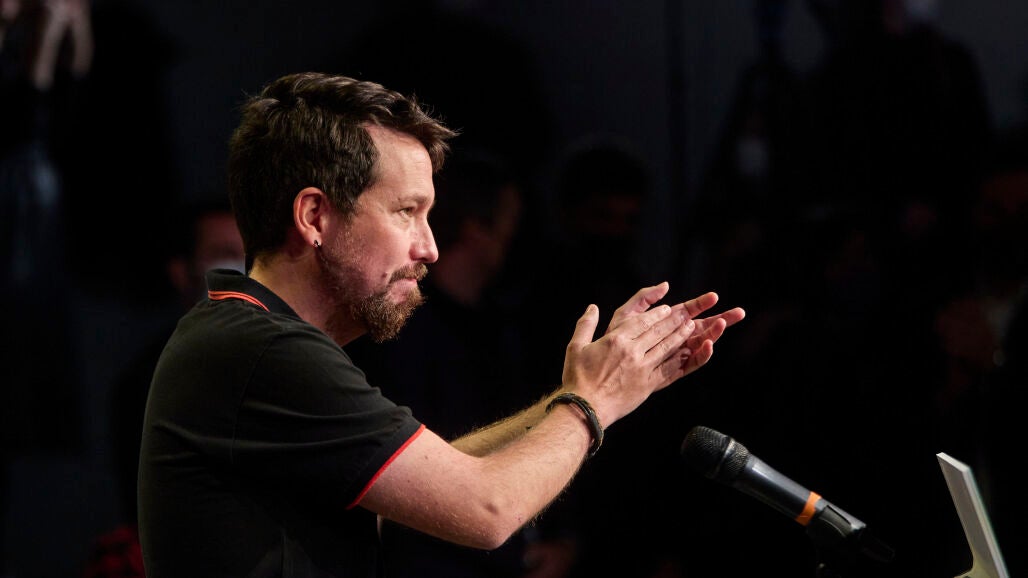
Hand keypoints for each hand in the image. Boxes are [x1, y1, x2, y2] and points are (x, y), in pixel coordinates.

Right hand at [560, 282, 742, 427]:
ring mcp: (643, 369)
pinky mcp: (648, 385)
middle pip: (658, 332)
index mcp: (616, 340)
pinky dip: (679, 359)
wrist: (586, 408)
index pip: (641, 322)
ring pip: (666, 348)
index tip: (666, 309)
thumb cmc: (578, 379)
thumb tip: (592, 308)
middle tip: (684, 314)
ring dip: (680, 336)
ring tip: (690, 327)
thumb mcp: (575, 347)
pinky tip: (686, 353)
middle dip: (673, 321)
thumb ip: (586, 325)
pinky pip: (668, 369)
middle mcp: (632, 352)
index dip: (656, 314)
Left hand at [605, 283, 744, 377]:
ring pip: (698, 344)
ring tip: (724, 323)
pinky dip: (701, 356)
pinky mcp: (670, 373)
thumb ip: (643, 298)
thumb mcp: (624, 316)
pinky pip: (689, 365)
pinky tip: (709, 345)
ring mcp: (672, 357)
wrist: (599, 374)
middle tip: (739, 312)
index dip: (701, 304)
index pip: (686, 312)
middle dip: (719, 319)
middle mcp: (670, 341)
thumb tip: (665, 286)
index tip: (714, 296)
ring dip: (713, 334)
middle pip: (699, 328)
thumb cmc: (609, 344)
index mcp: (662, 326)